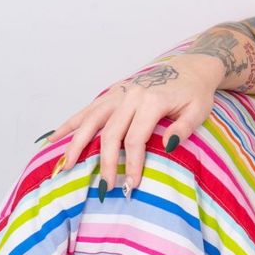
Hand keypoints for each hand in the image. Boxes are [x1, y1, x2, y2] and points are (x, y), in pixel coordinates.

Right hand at [39, 57, 219, 196]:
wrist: (191, 68)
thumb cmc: (196, 93)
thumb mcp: (200, 110)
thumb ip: (185, 127)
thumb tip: (169, 146)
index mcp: (152, 101)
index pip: (136, 138)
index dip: (132, 163)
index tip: (131, 183)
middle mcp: (132, 95)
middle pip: (111, 133)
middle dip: (105, 162)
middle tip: (104, 186)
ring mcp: (120, 93)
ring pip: (92, 120)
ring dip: (77, 143)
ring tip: (66, 165)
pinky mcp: (114, 93)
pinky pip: (89, 109)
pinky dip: (71, 123)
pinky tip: (55, 137)